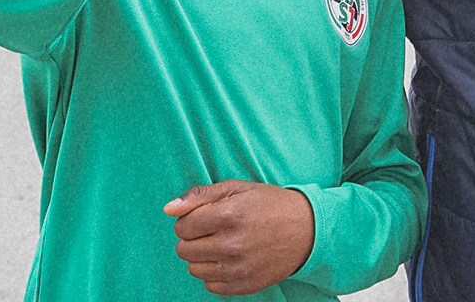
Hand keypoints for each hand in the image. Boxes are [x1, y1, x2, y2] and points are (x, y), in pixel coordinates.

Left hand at [164, 180, 314, 295]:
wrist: (306, 230)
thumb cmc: (269, 205)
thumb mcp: (236, 188)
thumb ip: (199, 195)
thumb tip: (168, 209)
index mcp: (228, 214)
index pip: (182, 226)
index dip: (191, 219)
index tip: (207, 216)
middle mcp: (231, 244)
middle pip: (184, 249)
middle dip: (195, 238)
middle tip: (216, 229)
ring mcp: (237, 268)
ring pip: (194, 268)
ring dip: (203, 256)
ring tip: (225, 243)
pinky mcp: (243, 286)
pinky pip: (209, 285)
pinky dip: (216, 273)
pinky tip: (232, 258)